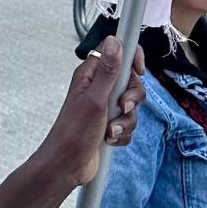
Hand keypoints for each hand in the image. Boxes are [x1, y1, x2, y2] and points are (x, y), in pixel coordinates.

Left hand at [39, 35, 145, 189]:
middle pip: (130, 82)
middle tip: (121, 108)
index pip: (116, 53)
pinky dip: (122, 134)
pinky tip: (109, 140)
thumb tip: (114, 42)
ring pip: (131, 106)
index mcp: (91, 75)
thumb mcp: (95, 98)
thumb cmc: (74, 132)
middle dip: (131, 99)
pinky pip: (128, 123)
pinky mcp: (109, 124)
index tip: (138, 70)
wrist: (68, 165)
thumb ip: (108, 71)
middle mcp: (98, 88)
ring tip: (110, 131)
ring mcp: (104, 106)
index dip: (131, 58)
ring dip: (125, 122)